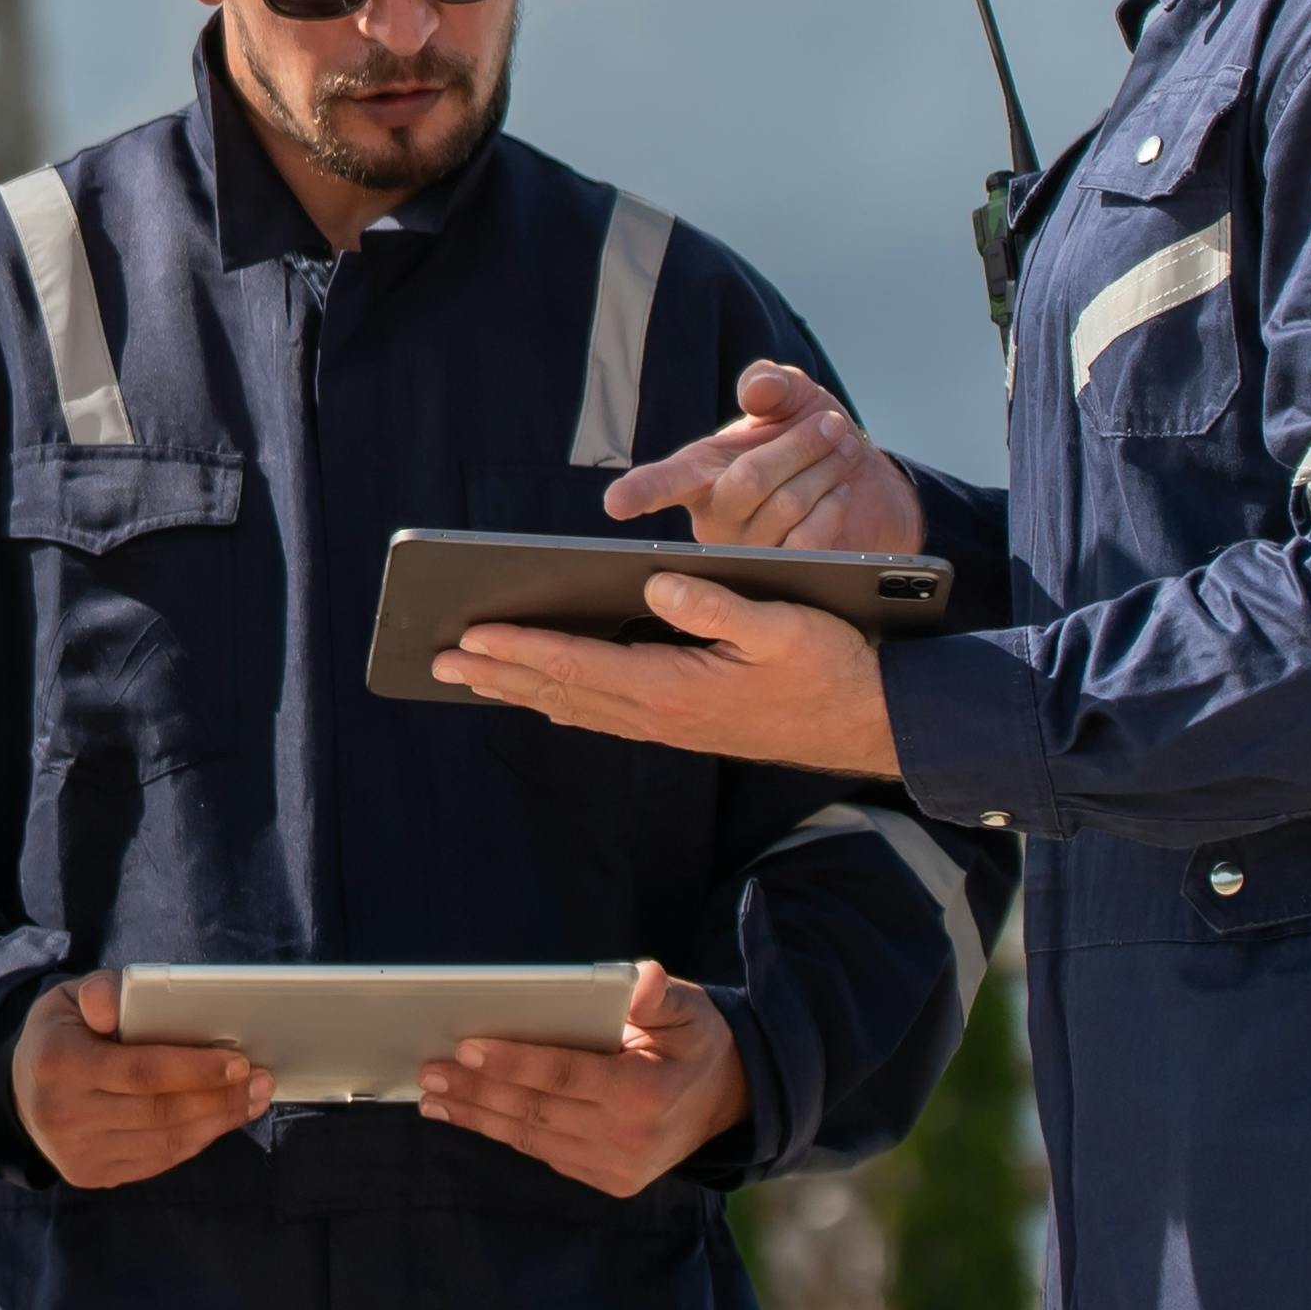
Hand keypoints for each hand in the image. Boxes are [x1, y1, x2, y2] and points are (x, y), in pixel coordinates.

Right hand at [9, 970, 272, 1188]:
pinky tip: (220, 1119)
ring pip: (165, 1141)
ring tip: (252, 1099)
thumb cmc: (60, 1036)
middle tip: (262, 1080)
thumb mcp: (67, 999)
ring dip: (218, 1121)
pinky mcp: (93, 1175)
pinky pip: (157, 1159)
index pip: (141, 1072)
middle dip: (220, 1096)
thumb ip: (98, 992)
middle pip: (160, 1111)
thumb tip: (114, 1003)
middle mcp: (64, 1114)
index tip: (239, 1061)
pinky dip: (196, 1140)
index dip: (195, 1069)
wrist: (20, 1094)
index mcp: (59, 1063)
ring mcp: (78, 1152)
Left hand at [411, 961, 745, 1198]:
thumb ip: (661, 995)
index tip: (467, 1046)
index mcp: (646, 1093)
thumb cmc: (695, 1043)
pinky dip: (503, 1132)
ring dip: (478, 1116)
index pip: (565, 1075)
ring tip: (433, 1097)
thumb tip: (641, 979)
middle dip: (477, 1089)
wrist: (728, 1102)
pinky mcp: (607, 1180)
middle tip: (428, 1070)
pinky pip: (544, 1153)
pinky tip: (469, 1113)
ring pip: (532, 1138)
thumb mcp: (690, 1010)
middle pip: (536, 1110)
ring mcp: (617, 1166)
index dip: (514, 1061)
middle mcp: (629, 1138)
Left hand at [432, 572, 901, 778]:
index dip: (520, 646)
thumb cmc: (833, 667)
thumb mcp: (784, 625)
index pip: (579, 663)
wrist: (873, 723)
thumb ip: (717, 605)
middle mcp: (662, 713)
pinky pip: (605, 713)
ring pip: (577, 705)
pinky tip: (542, 693)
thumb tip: (656, 584)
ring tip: (470, 674)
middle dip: (498, 670)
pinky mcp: (683, 725)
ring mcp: (671, 725)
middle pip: (562, 688)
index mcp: (677, 687)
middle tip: (437, 658)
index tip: (469, 634)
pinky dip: (562, 700)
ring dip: (521, 688)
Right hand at [601, 360, 921, 555]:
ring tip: (840, 454)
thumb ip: (770, 381)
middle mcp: (713, 516)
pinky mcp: (783, 573)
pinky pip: (807, 541)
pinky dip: (832, 507)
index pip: (662, 482)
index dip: (638, 491)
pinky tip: (839, 492)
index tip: (617, 504)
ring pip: (786, 505)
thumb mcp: (790, 396)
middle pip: (751, 479)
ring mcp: (746, 552)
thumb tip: (755, 389)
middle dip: (799, 445)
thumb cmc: (809, 435)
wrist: (859, 481)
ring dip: (824, 470)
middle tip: (830, 425)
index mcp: (699, 472)